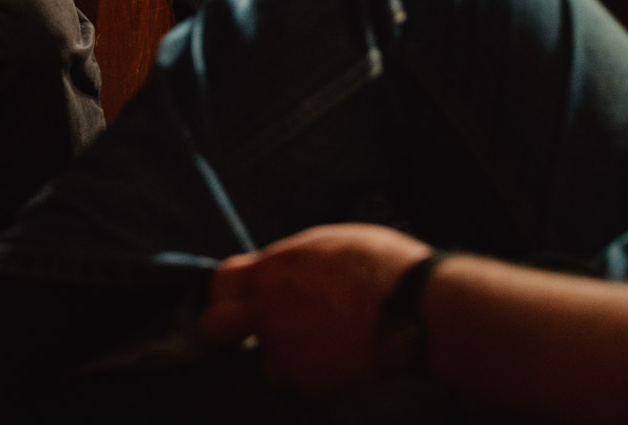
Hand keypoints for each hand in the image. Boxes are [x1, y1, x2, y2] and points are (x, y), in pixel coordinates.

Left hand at [199, 225, 431, 391]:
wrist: (413, 307)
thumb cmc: (376, 264)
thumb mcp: (323, 244)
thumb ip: (287, 263)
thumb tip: (273, 272)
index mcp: (270, 271)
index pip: (219, 282)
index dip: (226, 290)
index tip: (237, 294)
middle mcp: (268, 313)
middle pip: (215, 328)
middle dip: (227, 328)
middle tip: (249, 327)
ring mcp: (286, 352)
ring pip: (264, 361)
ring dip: (282, 355)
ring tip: (317, 341)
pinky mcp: (310, 382)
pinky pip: (298, 381)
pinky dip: (312, 374)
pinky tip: (337, 356)